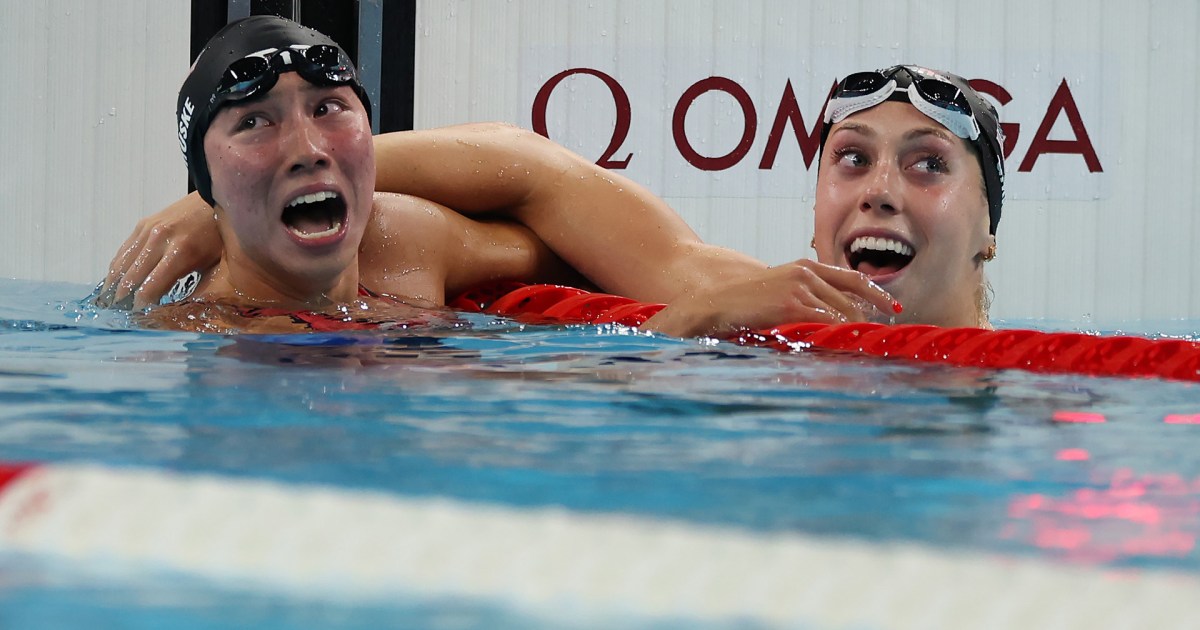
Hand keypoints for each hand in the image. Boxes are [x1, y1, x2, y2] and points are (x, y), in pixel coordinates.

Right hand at [96, 192, 220, 309]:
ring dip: (114, 285)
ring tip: (109, 303)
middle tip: (118, 315)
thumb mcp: (212, 265)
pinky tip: (114, 281)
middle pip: (132, 277)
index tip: (137, 318)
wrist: (214, 200)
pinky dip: (118, 267)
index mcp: (181, 253)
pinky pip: (124, 250)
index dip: (141, 306)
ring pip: (122, 264)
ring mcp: (149, 230)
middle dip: (124, 299)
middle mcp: (160, 240)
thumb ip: (193, 286)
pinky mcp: (143, 224)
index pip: (150, 287)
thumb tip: (175, 311)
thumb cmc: (219, 237)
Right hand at [642, 258, 898, 337]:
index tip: (893, 307)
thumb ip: (806, 297)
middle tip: (878, 340)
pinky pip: (825, 322)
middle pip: (851, 300)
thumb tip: (833, 316)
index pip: (852, 278)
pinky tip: (842, 347)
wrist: (717, 301)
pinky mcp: (792, 305)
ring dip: (853, 333)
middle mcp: (806, 272)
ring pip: (840, 313)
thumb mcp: (780, 290)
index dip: (876, 293)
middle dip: (866, 322)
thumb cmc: (747, 302)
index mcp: (806, 267)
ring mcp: (799, 287)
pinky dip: (836, 336)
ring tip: (863, 349)